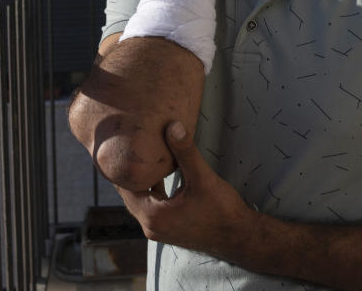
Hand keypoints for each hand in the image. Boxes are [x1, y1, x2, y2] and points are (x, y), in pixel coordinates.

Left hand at [116, 121, 256, 258]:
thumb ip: (185, 152)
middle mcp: (150, 227)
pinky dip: (151, 191)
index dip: (123, 166)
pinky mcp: (167, 229)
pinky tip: (159, 176)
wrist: (239, 237)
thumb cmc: (222, 210)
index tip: (123, 144)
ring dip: (140, 182)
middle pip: (129, 195)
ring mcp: (158, 231)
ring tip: (142, 158)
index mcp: (153, 216)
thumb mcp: (202, 178)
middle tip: (129, 147)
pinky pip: (150, 207)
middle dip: (130, 173)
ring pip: (139, 201)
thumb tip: (172, 125)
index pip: (125, 187)